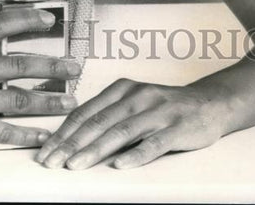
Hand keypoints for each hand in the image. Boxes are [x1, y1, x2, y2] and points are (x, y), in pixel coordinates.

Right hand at [0, 7, 80, 150]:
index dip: (26, 19)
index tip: (48, 19)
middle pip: (19, 64)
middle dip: (52, 66)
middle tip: (74, 68)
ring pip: (17, 99)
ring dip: (48, 101)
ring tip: (69, 102)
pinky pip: (2, 130)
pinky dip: (26, 134)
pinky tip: (42, 135)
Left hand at [35, 77, 225, 169]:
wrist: (209, 103)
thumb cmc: (163, 107)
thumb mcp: (133, 103)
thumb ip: (107, 115)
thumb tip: (69, 138)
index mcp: (123, 89)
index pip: (87, 112)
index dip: (64, 132)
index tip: (45, 151)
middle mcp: (138, 96)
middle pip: (100, 121)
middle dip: (72, 143)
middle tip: (52, 162)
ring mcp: (159, 111)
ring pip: (122, 131)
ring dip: (96, 150)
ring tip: (76, 165)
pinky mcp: (178, 127)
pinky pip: (155, 142)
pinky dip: (136, 154)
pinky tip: (121, 165)